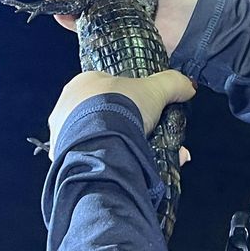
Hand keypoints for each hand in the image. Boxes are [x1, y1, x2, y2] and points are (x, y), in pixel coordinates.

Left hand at [48, 69, 195, 159]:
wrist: (99, 143)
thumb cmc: (121, 107)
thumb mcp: (155, 90)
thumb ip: (172, 84)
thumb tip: (189, 86)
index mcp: (82, 82)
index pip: (106, 88)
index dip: (128, 101)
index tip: (145, 114)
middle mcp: (65, 105)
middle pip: (102, 115)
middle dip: (126, 128)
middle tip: (147, 140)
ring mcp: (60, 132)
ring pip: (94, 138)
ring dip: (117, 146)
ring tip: (141, 159)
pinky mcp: (61, 157)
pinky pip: (88, 159)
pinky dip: (105, 163)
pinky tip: (125, 169)